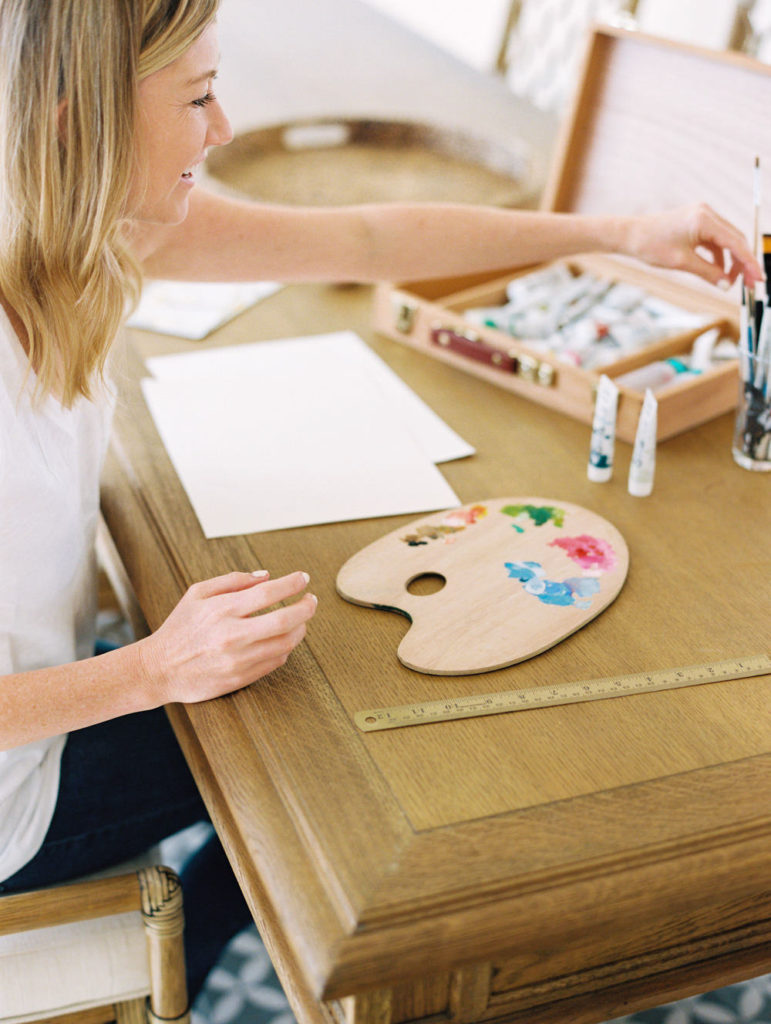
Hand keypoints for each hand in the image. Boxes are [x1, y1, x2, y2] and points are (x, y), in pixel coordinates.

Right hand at [137, 569, 316, 704]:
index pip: (269, 593)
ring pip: (286, 643)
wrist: (159, 669)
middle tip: (311, 600)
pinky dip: (285, 648)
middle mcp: (233, 635)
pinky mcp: (241, 678)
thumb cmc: (179, 628)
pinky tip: (283, 639)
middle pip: (286, 619)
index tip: (303, 578)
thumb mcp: (197, 593)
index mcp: (222, 609)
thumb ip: (233, 581)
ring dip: (300, 629)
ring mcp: (239, 659)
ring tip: (300, 620)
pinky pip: (275, 662)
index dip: (292, 584)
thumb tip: (266, 576)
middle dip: (306, 607)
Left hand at [626, 203, 762, 287]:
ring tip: (730, 281)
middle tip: (748, 283)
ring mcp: (701, 216)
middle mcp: (706, 213)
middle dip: (743, 262)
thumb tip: (727, 285)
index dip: (749, 262)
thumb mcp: (682, 263)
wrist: (630, 235)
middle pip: (735, 239)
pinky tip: (718, 271)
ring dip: (731, 260)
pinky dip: (718, 255)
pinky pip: (714, 240)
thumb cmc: (650, 245)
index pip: (735, 242)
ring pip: (726, 240)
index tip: (757, 278)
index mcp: (704, 220)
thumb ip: (708, 273)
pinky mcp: (696, 222)